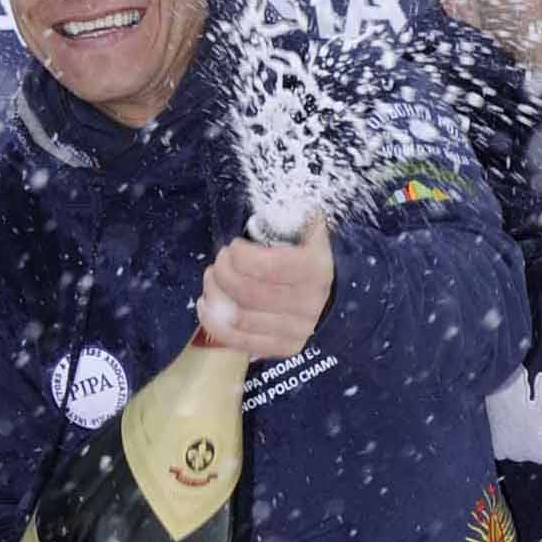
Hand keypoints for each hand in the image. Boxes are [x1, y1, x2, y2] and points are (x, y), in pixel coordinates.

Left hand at [197, 213, 333, 355]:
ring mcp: (298, 329)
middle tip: (219, 261)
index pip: (267, 267)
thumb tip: (271, 194)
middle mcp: (310, 303)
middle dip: (223, 273)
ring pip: (240, 317)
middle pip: (248, 293)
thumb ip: (292, 213)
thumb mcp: (307, 227)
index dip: (239, 256)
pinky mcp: (286, 347)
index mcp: (315, 268)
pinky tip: (207, 304)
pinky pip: (240, 341)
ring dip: (216, 295)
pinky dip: (215, 323)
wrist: (334, 289)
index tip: (234, 246)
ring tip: (212, 279)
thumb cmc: (307, 251)